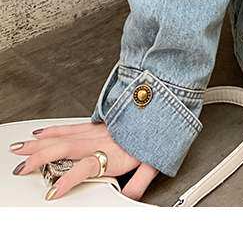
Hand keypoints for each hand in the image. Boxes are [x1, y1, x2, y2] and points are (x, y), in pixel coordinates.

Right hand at [10, 120, 158, 200]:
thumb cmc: (157, 132)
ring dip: (40, 144)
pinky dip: (53, 130)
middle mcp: (101, 139)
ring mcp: (96, 130)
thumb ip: (140, 181)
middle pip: (66, 148)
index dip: (69, 180)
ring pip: (63, 136)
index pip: (87, 167)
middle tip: (22, 168)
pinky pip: (70, 126)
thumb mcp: (154, 161)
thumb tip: (130, 198)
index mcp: (114, 153)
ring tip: (21, 150)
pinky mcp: (95, 123)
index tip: (54, 192)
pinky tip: (40, 134)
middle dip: (41, 158)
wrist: (163, 101)